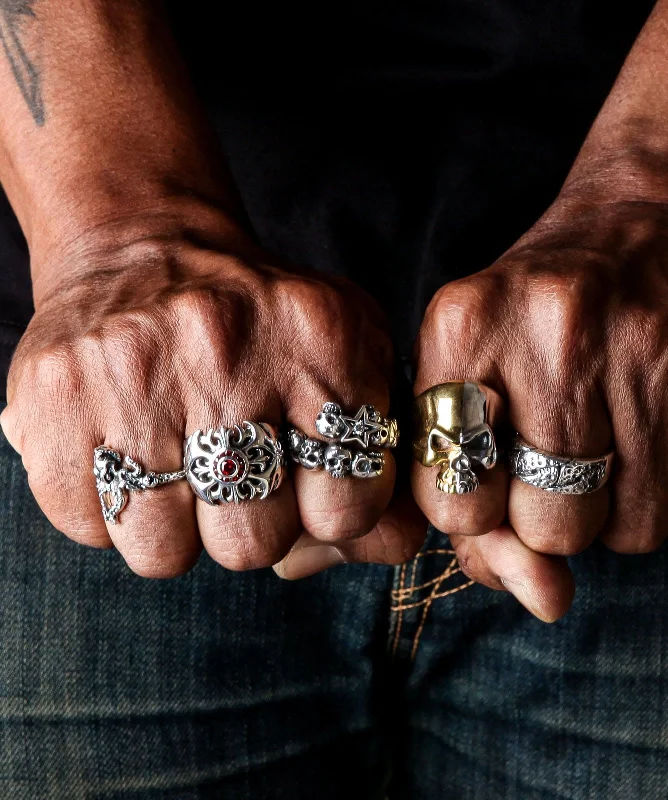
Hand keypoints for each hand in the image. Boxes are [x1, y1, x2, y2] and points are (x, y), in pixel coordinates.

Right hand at [2, 211, 424, 576]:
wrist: (146, 248)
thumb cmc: (265, 323)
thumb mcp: (350, 359)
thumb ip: (386, 457)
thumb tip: (398, 547)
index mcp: (323, 341)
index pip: (346, 507)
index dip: (329, 514)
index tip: (310, 484)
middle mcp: (227, 352)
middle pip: (251, 544)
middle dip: (251, 527)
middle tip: (239, 476)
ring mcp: (132, 373)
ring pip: (163, 553)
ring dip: (177, 528)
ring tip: (179, 467)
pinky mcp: (53, 396)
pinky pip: (88, 526)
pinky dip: (111, 512)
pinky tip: (127, 454)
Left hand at [412, 195, 667, 620]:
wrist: (651, 217)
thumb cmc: (543, 321)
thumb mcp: (475, 381)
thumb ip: (472, 501)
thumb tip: (540, 597)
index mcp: (462, 326)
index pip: (452, 502)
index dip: (479, 514)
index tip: (498, 481)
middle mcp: (552, 326)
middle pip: (552, 528)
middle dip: (559, 516)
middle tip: (571, 455)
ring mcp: (649, 337)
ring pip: (638, 530)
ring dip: (629, 504)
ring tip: (624, 430)